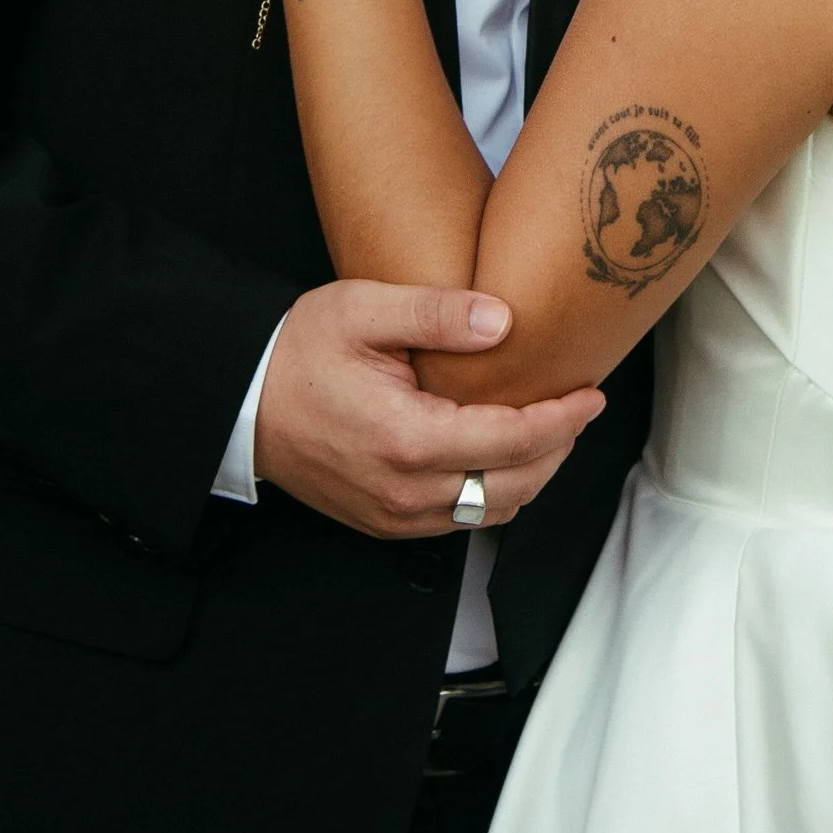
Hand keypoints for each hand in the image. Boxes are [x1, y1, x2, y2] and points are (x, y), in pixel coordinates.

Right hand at [253, 280, 605, 536]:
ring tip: (548, 429)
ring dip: (530, 476)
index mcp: (407, 439)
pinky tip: (500, 455)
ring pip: (491, 512)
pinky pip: (459, 521)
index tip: (591, 394)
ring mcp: (394, 516)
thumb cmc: (299, 351)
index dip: (562, 420)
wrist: (241, 402)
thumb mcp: (363, 309)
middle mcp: (406, 491)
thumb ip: (436, 313)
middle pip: (515, 487)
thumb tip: (504, 320)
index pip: (512, 441)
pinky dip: (493, 493)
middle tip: (577, 408)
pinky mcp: (384, 524)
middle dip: (557, 449)